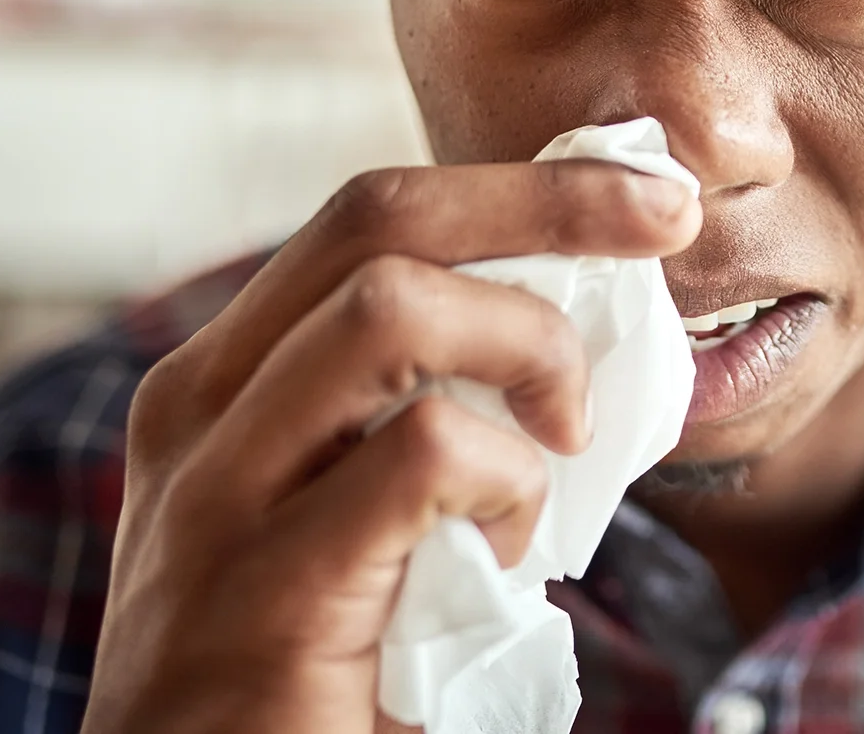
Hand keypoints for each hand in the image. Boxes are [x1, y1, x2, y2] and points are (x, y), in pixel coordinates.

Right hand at [80, 160, 699, 733]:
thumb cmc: (300, 679)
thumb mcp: (340, 515)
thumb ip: (406, 420)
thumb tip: (569, 334)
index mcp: (220, 386)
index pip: (366, 217)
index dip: (520, 184)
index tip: (648, 197)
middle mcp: (197, 417)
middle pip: (375, 220)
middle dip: (547, 199)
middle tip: (666, 228)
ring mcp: (217, 503)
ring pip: (389, 307)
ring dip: (526, 346)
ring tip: (563, 436)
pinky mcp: (269, 596)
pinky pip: (426, 455)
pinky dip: (508, 478)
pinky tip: (511, 544)